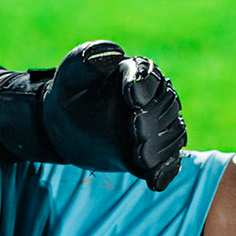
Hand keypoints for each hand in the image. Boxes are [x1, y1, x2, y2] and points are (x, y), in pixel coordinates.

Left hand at [40, 40, 187, 190]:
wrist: (62, 123)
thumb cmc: (69, 91)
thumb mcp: (71, 71)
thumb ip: (88, 59)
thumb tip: (114, 53)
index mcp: (136, 73)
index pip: (151, 77)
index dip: (145, 86)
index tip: (130, 98)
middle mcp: (152, 99)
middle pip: (166, 106)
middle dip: (154, 119)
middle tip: (133, 131)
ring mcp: (154, 127)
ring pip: (173, 134)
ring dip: (161, 146)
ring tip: (139, 155)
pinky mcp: (150, 152)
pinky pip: (168, 162)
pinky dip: (165, 171)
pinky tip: (153, 181)